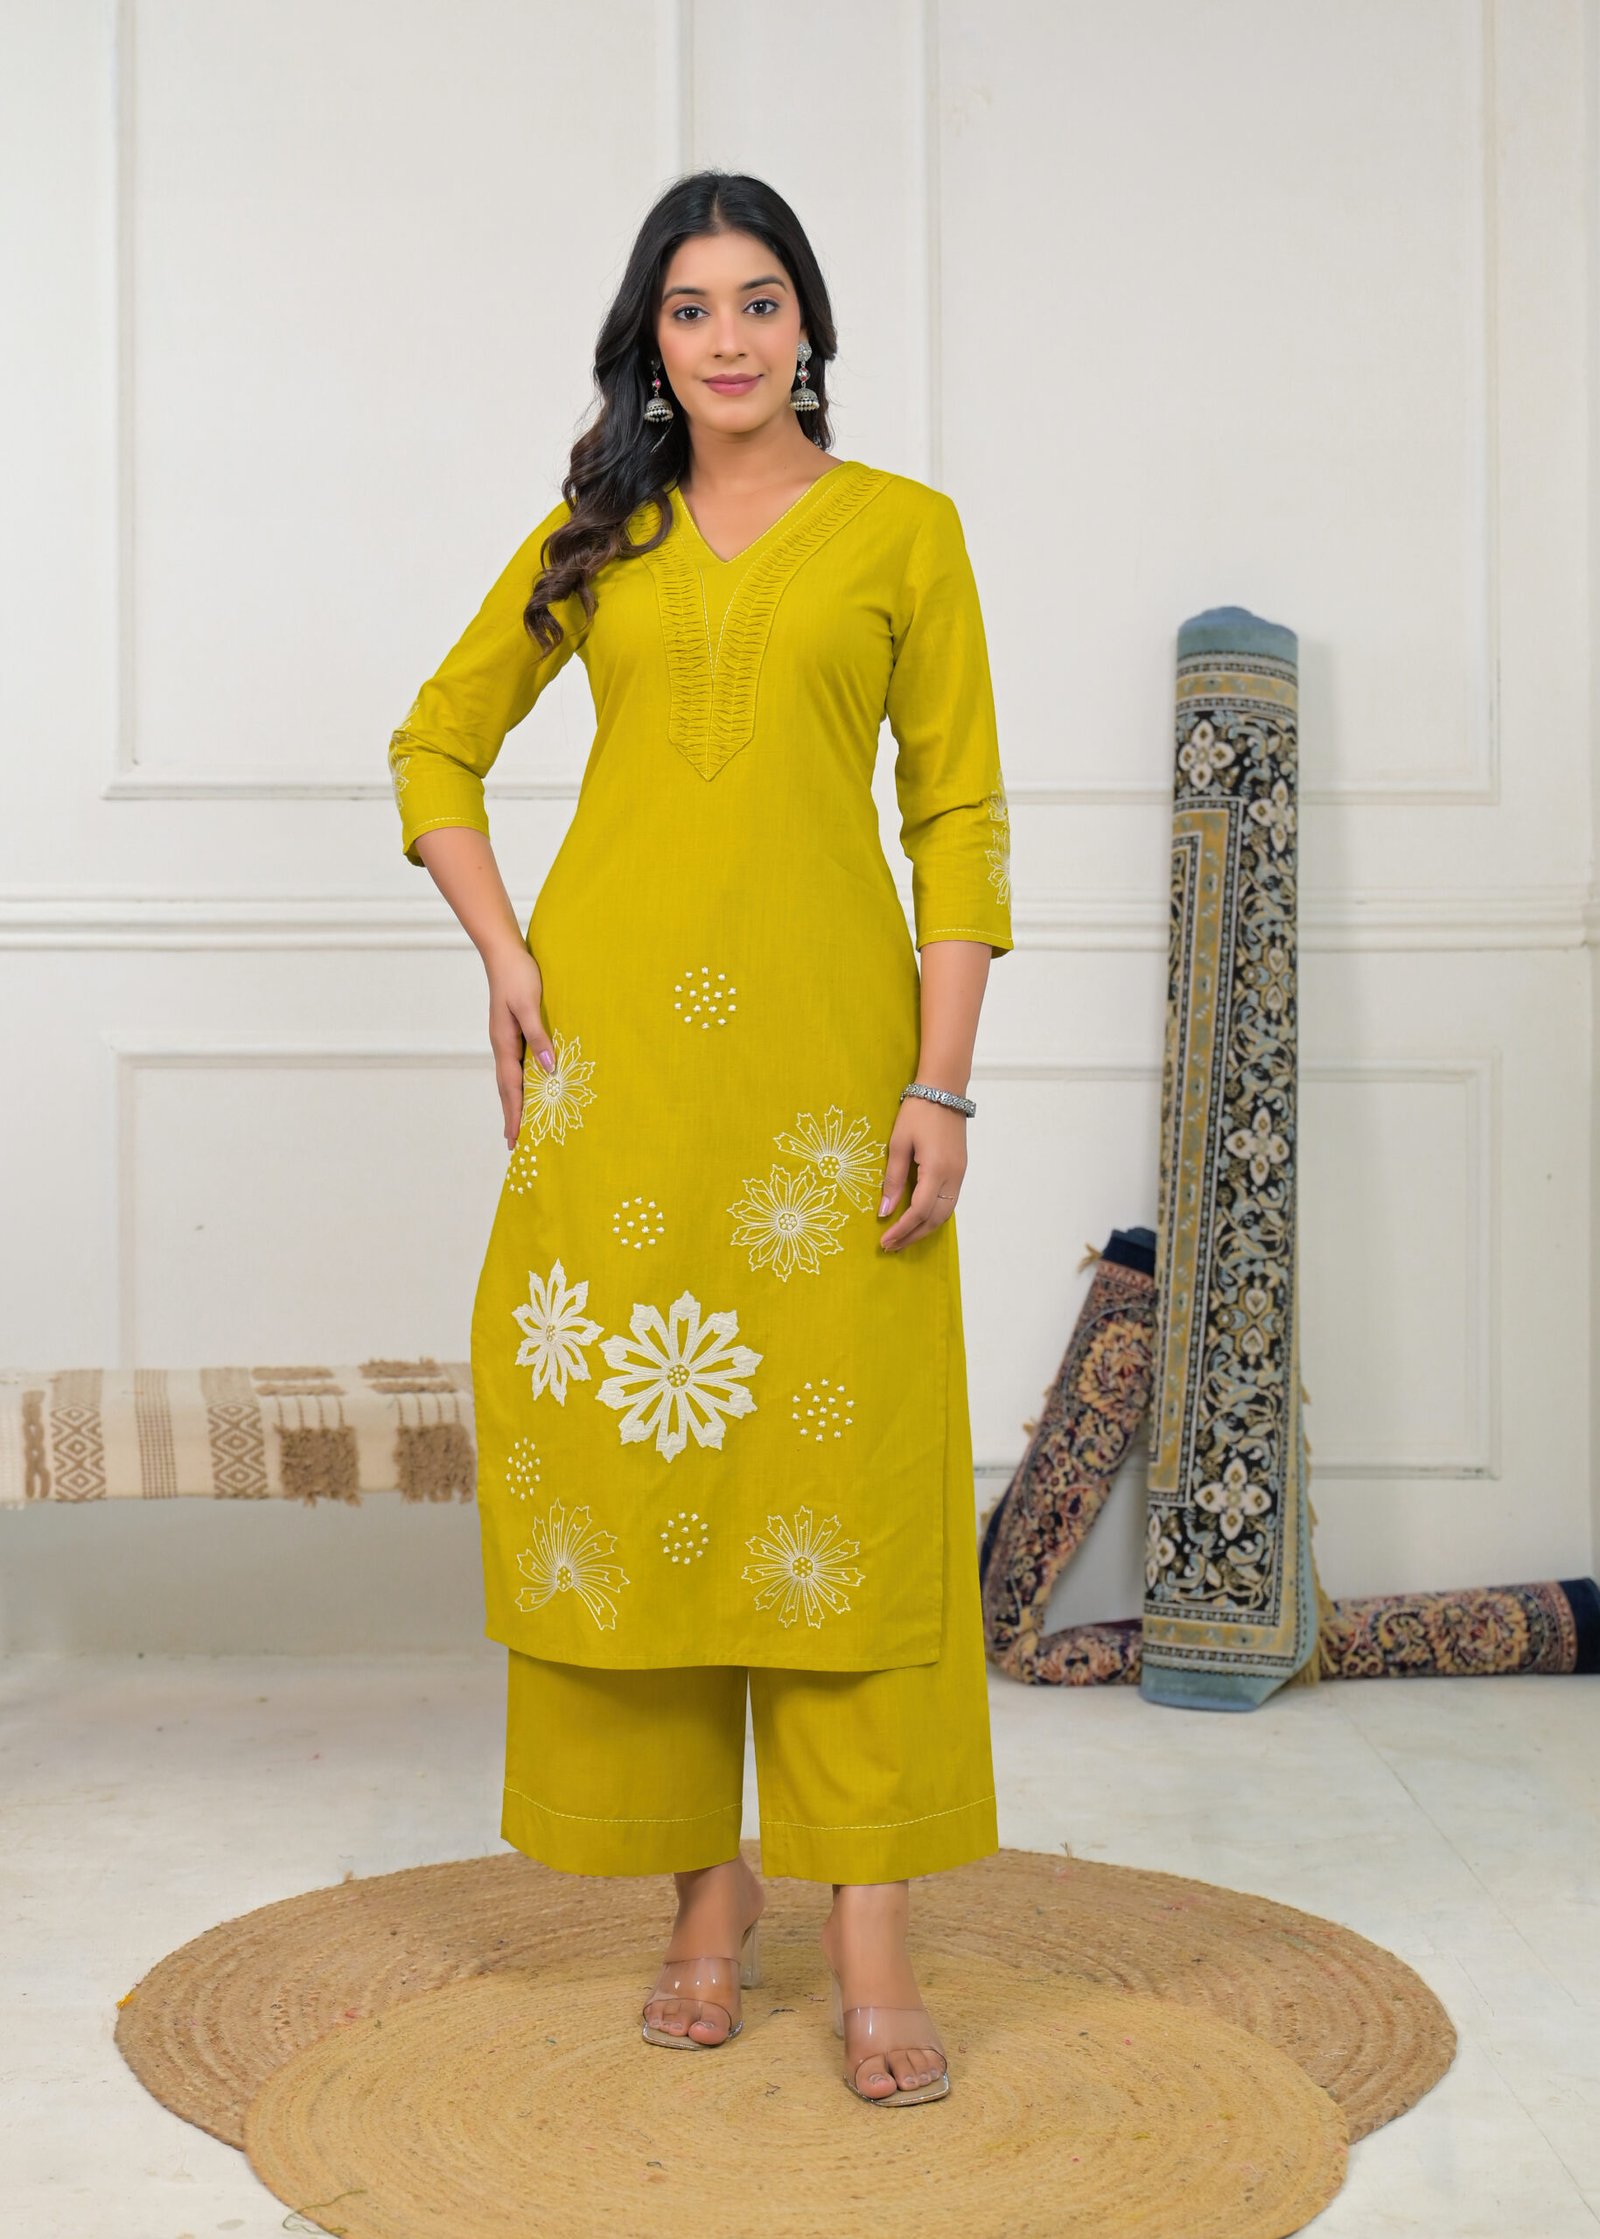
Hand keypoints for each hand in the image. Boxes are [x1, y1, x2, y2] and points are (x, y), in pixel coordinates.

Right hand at [486, 942, 555, 1147]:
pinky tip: (528, 1086)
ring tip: (518, 1122)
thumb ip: (539, 1036)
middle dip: (511, 1115)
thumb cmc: (518, 976)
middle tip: (513, 1142)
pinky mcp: (512, 1031)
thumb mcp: (529, 1005)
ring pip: (510, 1078)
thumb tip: (548, 1069)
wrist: (504, 953)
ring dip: (514, 1101)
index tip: (514, 1138)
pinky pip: (516, 1064)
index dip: (514, 1114)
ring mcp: (506, 1039)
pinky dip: (520, 1082)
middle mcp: (502, 1045)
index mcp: (504, 1043)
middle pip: (507, 1088)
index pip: (511, 1087)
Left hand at [877, 1096, 966, 1251]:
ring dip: (925, 1228)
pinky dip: (934, 1215)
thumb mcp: (898, 1144)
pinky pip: (950, 1201)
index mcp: (937, 1170)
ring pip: (945, 1213)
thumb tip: (884, 1211)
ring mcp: (960, 1174)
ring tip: (904, 1237)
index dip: (901, 1230)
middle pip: (935, 1219)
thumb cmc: (917, 1113)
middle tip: (892, 1246)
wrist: (944, 1090)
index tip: (885, 1241)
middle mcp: (953, 1176)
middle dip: (913, 1235)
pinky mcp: (961, 1169)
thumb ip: (893, 1180)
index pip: (919, 1211)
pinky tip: (919, 1218)